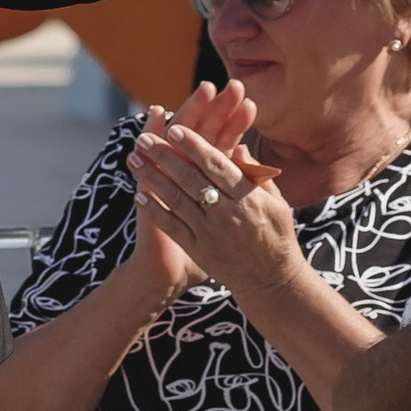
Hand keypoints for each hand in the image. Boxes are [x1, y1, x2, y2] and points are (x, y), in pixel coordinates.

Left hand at [128, 103, 305, 301]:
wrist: (270, 281)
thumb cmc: (275, 234)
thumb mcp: (276, 202)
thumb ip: (255, 173)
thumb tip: (236, 145)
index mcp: (248, 198)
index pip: (216, 165)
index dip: (194, 146)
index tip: (175, 129)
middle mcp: (227, 214)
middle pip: (190, 178)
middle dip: (164, 155)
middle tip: (143, 138)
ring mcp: (210, 233)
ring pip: (176, 199)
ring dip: (152, 177)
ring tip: (134, 159)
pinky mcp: (198, 249)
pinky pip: (172, 226)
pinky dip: (154, 210)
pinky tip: (138, 194)